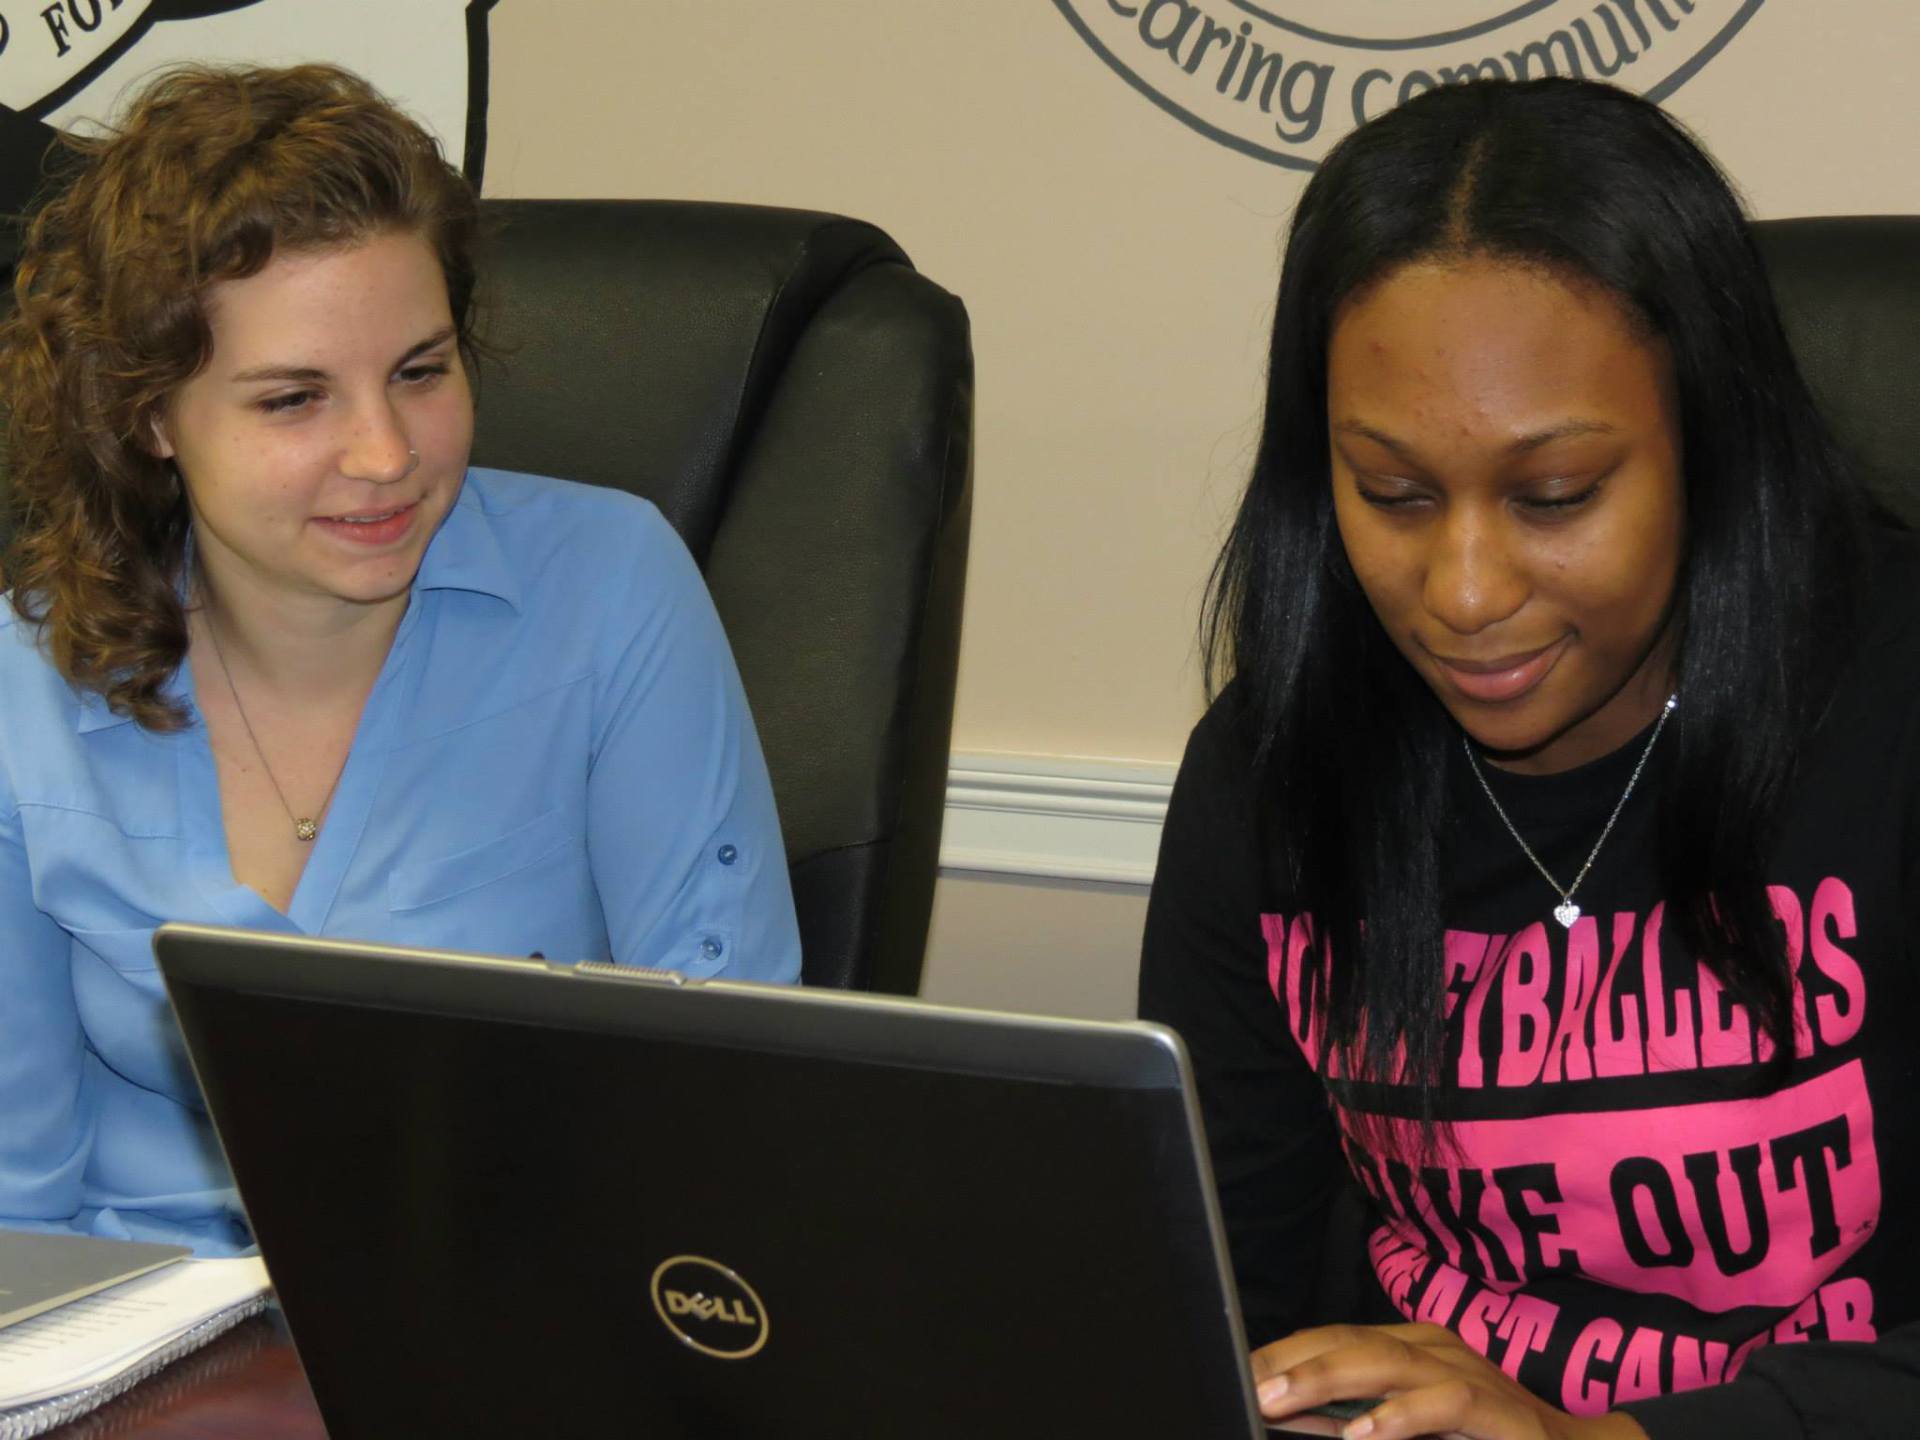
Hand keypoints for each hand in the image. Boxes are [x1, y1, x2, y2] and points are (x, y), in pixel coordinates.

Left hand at [1252, 1322, 1649, 1439]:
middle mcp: (1435, 1348)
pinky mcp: (1498, 1412)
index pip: (1333, 1337)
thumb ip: (1354, 1420)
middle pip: (1351, 1340)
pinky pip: (1446, 1403)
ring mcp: (1467, 1374)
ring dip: (1327, 1379)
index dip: (1284, 1352)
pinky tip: (1364, 1433)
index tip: (1235, 1369)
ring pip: (1388, 1361)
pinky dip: (1401, 1417)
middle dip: (1292, 1361)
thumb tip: (1288, 1415)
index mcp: (1410, 1347)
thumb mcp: (1410, 1429)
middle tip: (1245, 1383)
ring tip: (1278, 1401)